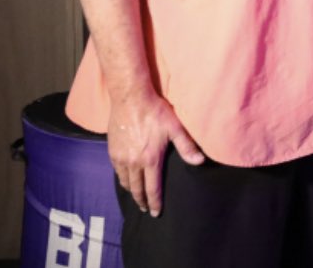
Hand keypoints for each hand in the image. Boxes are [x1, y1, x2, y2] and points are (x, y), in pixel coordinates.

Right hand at [107, 92, 204, 216]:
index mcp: (150, 160)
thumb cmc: (156, 112)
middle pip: (136, 189)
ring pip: (125, 181)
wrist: (130, 98)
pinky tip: (126, 178)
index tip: (155, 213)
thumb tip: (200, 162)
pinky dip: (122, 179)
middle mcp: (133, 162)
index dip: (155, 202)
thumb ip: (187, 147)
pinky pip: (117, 171)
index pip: (152, 188)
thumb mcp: (175, 128)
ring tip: (136, 195)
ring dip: (131, 190)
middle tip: (145, 209)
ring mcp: (121, 157)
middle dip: (141, 201)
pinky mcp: (112, 151)